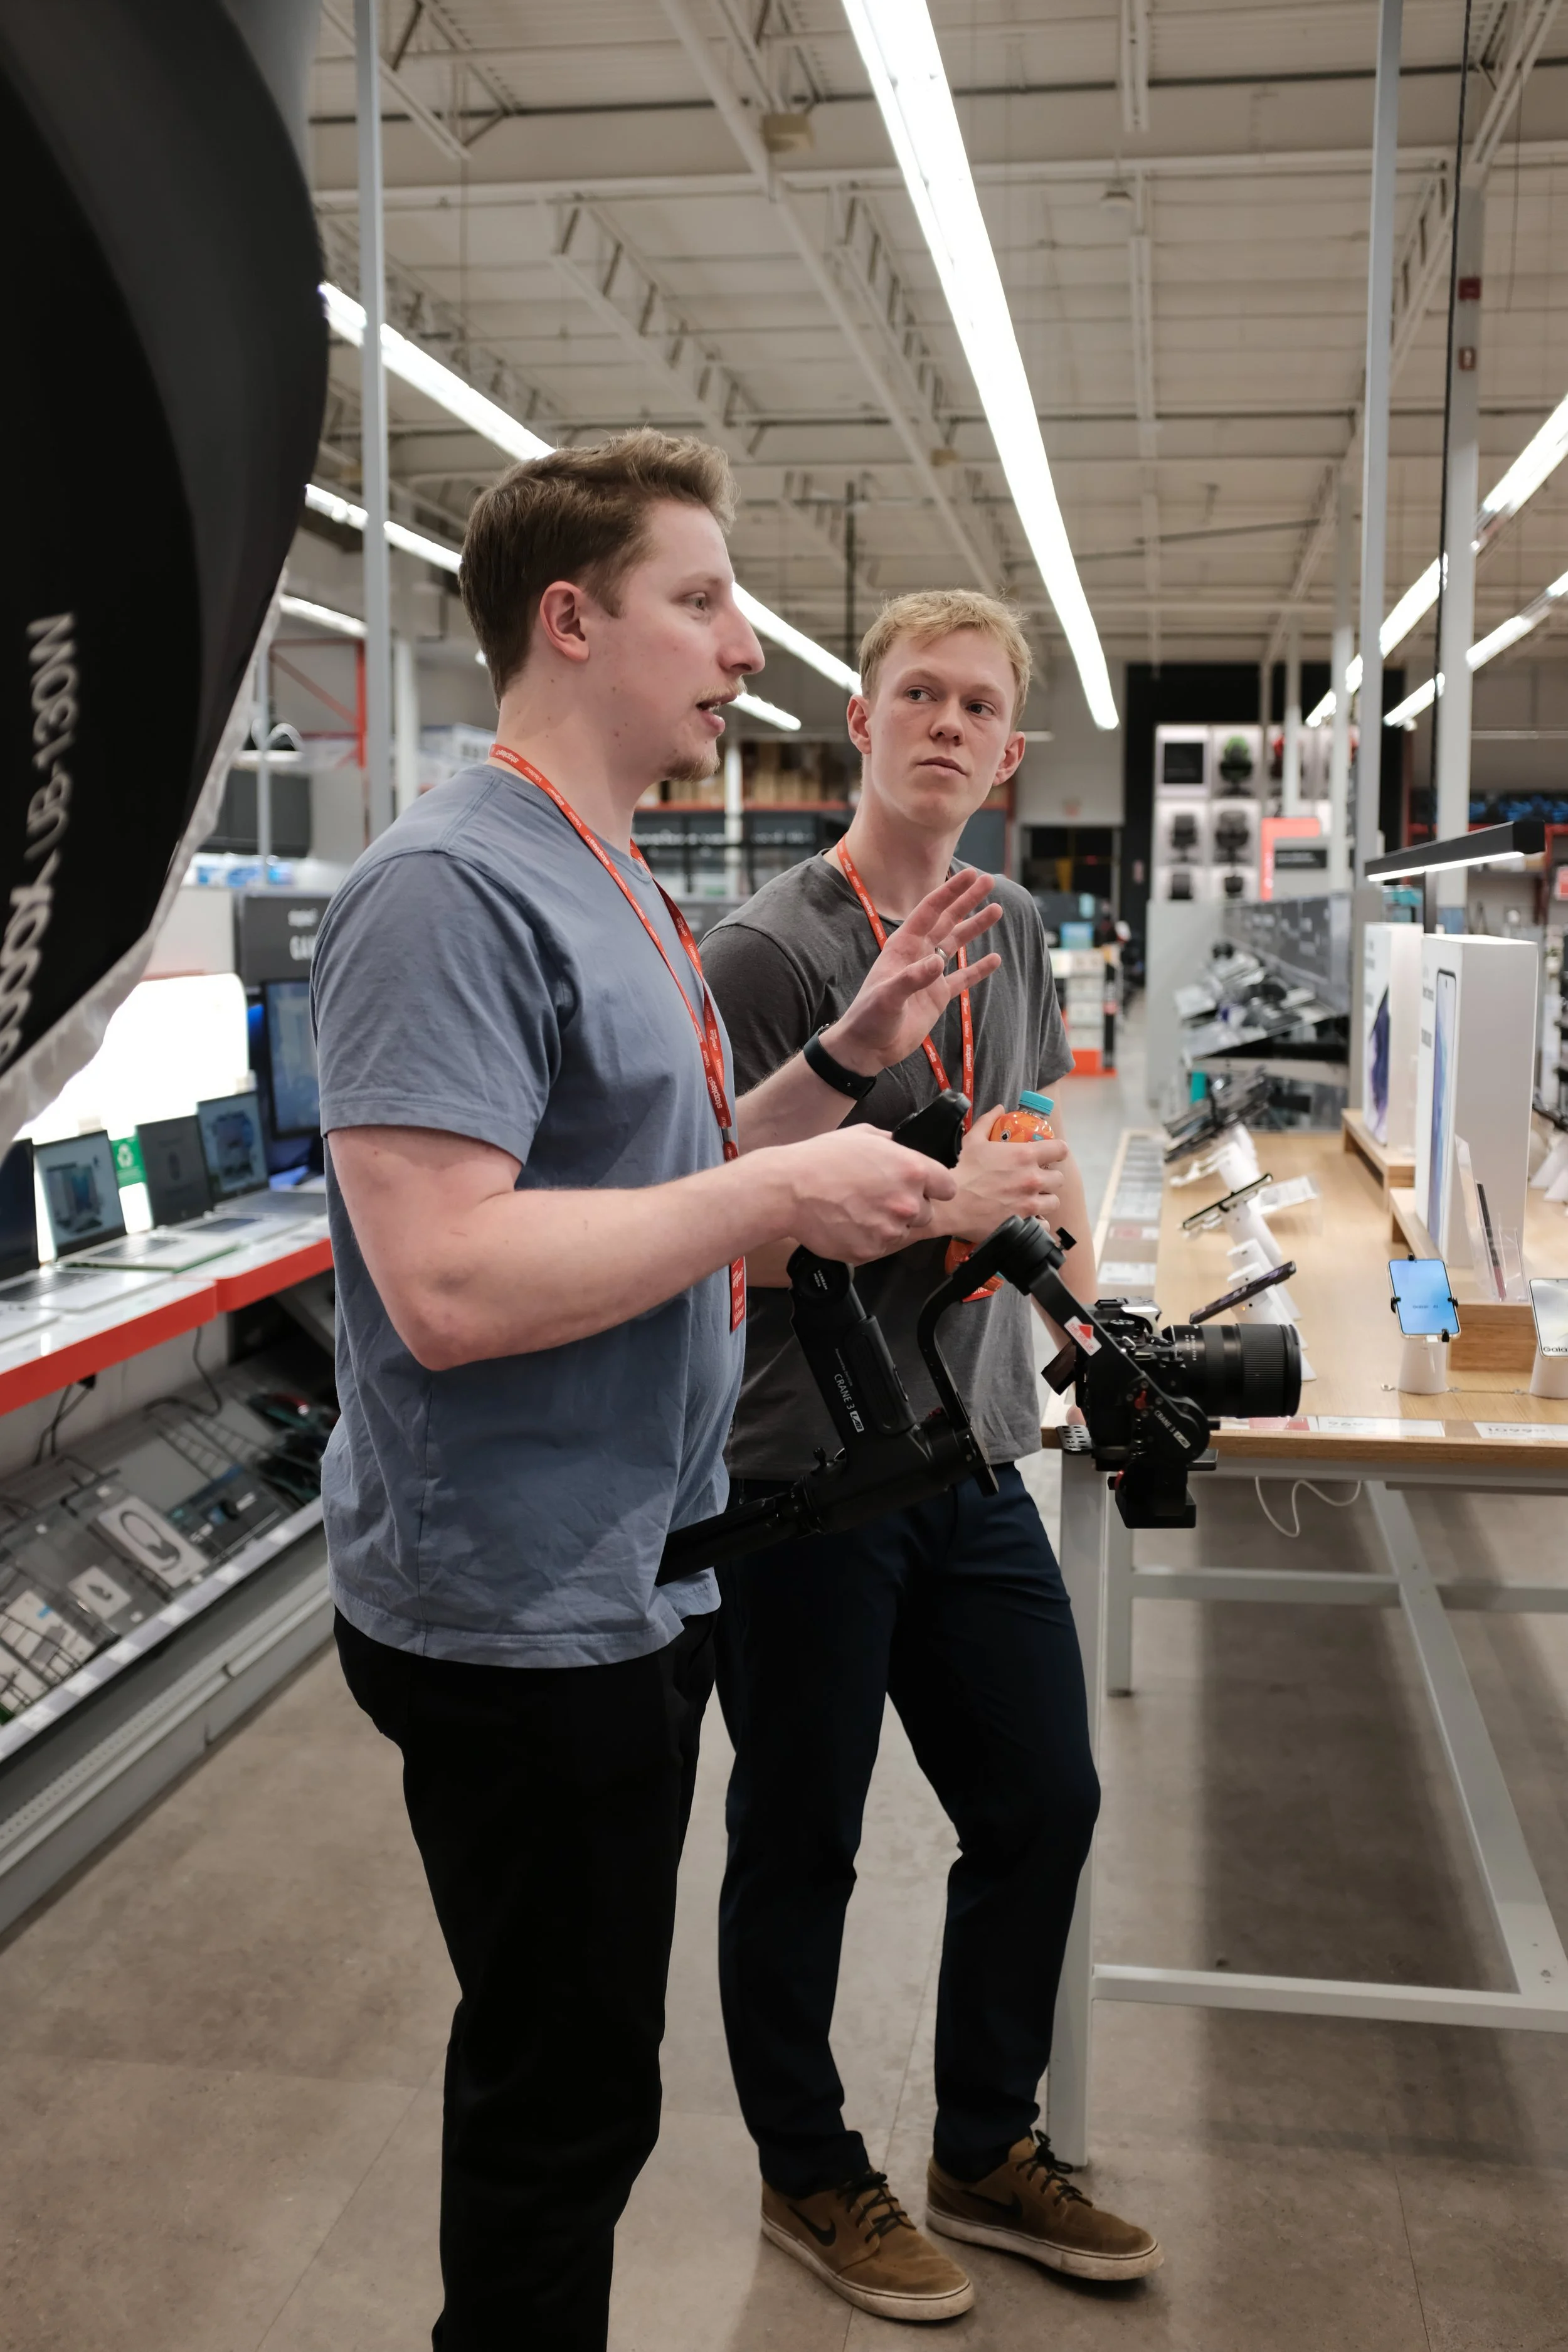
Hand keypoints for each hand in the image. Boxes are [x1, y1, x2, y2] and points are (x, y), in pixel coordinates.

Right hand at [781, 1125, 957, 1261]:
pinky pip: (878, 1247)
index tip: (923, 1189)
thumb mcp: (863, 1135)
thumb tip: (901, 1148)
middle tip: (878, 1198)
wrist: (788, 1190)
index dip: (934, 1188)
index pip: (947, 1188)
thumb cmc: (821, 1159)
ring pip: (901, 1232)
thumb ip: (892, 1144)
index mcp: (912, 1170)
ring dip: (886, 1225)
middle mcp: (907, 1203)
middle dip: (907, 1207)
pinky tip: (847, 1223)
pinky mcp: (870, 1251)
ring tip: (858, 1210)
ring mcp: (889, 1230)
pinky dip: (866, 1239)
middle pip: (926, 1213)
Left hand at [819, 868, 1002, 1077]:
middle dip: (967, 901)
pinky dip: (978, 969)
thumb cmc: (870, 1018)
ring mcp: (929, 974)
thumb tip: (938, 962)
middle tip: (989, 881)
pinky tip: (995, 959)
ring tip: (996, 910)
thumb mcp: (888, 997)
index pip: (930, 912)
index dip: (950, 892)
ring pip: (956, 944)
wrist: (868, 1047)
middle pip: (947, 921)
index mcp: (903, 947)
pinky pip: (962, 978)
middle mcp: (917, 955)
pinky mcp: (937, 996)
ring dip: (975, 927)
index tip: (970, 875)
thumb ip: (912, 978)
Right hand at [943, 1105, 1066, 1241]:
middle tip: (1036, 1180)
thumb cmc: (963, 1171)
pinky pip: (1044, 1224)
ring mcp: (1031, 1203)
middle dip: (1049, 1178)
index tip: (1050, 1156)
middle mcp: (1033, 1179)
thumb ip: (988, 1121)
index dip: (1057, 1152)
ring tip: (1032, 1200)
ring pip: (1054, 1201)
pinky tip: (1026, 1218)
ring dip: (1045, 1199)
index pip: (1061, 1149)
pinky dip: (1037, 1222)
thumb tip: (999, 1108)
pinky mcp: (1025, 1223)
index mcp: (1025, 1155)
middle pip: (1059, 1178)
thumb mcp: (973, 1141)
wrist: (952, 1205)